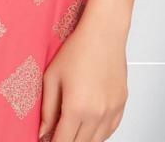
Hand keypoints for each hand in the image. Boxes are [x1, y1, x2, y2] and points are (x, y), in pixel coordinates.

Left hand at [38, 14, 128, 140]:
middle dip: (66, 141)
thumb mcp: (52, 77)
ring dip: (82, 139)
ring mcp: (112, 111)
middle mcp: (97, 114)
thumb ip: (47, 109)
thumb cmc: (78, 49)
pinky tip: (89, 126)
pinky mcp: (121, 105)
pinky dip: (98, 133)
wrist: (104, 33)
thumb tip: (43, 131)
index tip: (47, 140)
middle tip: (57, 132)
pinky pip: (110, 131)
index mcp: (77, 107)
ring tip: (71, 129)